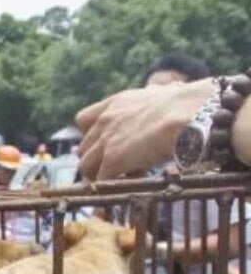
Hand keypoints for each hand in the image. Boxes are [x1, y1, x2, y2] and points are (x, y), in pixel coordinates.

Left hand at [76, 79, 212, 180]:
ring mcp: (106, 141)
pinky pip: (101, 180)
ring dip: (101, 174)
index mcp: (116, 103)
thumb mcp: (164, 92)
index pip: (84, 120)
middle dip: (97, 159)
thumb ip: (157, 95)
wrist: (190, 111)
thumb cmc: (189, 103)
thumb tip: (173, 88)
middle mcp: (105, 121)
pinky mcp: (113, 160)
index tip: (104, 143)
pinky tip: (131, 182)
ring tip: (125, 176)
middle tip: (120, 166)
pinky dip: (112, 186)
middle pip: (83, 148)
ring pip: (86, 166)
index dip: (90, 135)